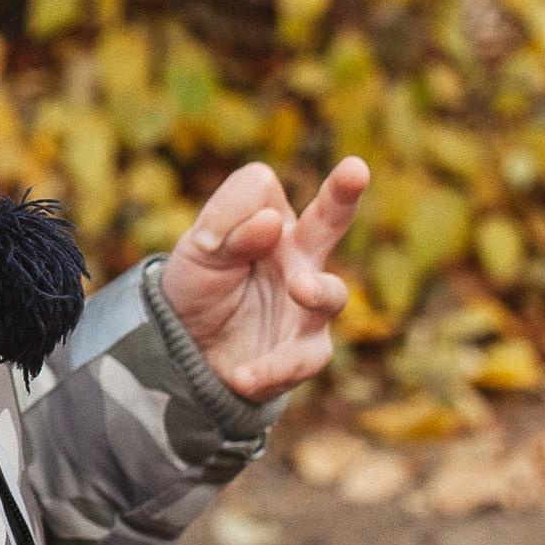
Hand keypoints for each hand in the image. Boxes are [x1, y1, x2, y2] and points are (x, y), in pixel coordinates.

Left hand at [159, 156, 368, 401]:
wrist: (189, 349)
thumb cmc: (201, 285)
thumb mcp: (199, 249)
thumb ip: (229, 225)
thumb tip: (273, 225)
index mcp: (273, 225)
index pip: (264, 192)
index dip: (238, 209)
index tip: (212, 236)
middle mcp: (301, 259)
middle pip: (328, 222)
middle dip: (342, 196)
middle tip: (355, 169)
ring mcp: (308, 306)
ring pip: (331, 294)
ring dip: (318, 289)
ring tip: (299, 287)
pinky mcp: (303, 352)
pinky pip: (299, 359)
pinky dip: (270, 368)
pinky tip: (242, 376)